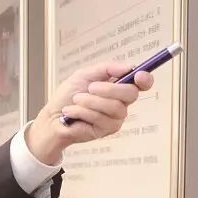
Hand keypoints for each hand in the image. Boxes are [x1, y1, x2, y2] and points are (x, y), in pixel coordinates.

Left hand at [26, 61, 155, 165]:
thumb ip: (107, 68)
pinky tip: (71, 112)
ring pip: (114, 107)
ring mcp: (115, 118)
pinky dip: (82, 112)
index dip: (145, 79)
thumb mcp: (85, 75)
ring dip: (91, 101)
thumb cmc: (68, 96)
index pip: (142, 84)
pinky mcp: (106, 130)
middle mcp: (121, 103)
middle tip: (91, 87)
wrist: (51, 117)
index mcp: (119, 87)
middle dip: (109, 89)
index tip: (138, 75)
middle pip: (131, 94)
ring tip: (76, 100)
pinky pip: (100, 118)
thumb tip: (128, 66)